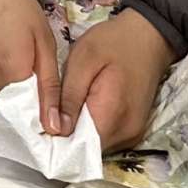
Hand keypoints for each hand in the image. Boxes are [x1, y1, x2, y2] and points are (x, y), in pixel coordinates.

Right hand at [0, 0, 63, 136]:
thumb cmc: (17, 7)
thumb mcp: (44, 42)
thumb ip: (49, 88)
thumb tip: (55, 129)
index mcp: (9, 68)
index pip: (23, 120)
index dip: (35, 131)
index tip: (45, 134)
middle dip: (16, 131)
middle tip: (29, 126)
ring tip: (11, 114)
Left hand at [58, 10, 174, 151]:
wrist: (150, 37)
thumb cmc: (114, 42)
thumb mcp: (83, 60)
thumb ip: (68, 97)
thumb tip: (55, 131)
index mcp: (112, 115)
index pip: (79, 148)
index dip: (56, 143)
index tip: (38, 130)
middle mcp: (126, 133)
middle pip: (87, 150)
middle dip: (65, 138)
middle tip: (47, 117)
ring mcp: (132, 134)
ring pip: (95, 146)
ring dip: (78, 134)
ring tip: (64, 111)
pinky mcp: (133, 130)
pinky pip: (105, 138)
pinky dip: (90, 130)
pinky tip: (81, 110)